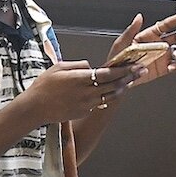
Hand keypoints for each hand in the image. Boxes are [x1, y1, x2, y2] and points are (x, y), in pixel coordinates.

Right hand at [17, 60, 136, 125]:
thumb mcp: (58, 67)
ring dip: (121, 88)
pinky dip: (107, 96)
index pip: (108, 73)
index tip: (134, 65)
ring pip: (110, 95)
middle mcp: (86, 92)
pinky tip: (111, 92)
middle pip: (114, 84)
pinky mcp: (84, 111)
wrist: (34, 108)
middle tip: (140, 71)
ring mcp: (86, 104)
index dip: (123, 69)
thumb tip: (90, 65)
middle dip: (129, 77)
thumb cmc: (43, 87)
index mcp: (80, 78)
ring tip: (130, 81)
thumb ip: (77, 64)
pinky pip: (100, 103)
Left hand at [113, 10, 175, 89]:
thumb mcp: (121, 43)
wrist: (117, 78)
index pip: (168, 24)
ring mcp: (163, 56)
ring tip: (175, 56)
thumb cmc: (116, 59)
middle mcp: (160, 44)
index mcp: (150, 35)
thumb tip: (138, 17)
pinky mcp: (164, 68)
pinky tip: (172, 67)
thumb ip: (131, 30)